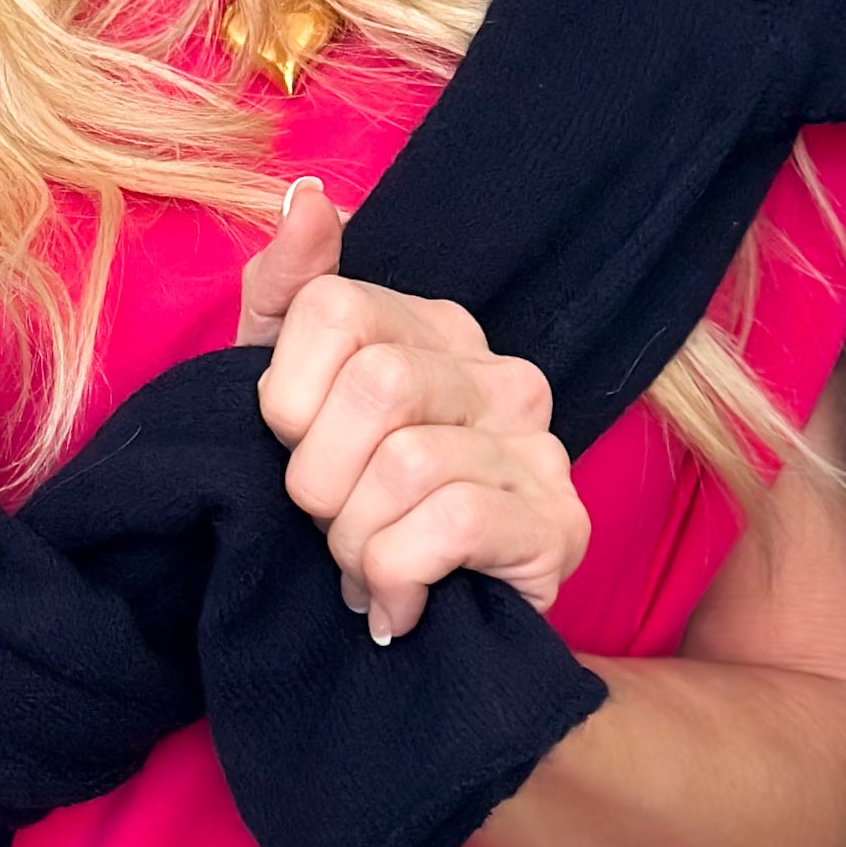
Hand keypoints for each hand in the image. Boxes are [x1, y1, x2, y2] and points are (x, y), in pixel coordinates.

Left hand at [236, 178, 589, 640]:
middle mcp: (499, 373)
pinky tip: (397, 602)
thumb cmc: (348, 511)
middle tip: (327, 523)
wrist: (419, 651)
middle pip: (375, 384)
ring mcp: (539, 447)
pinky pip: (450, 522)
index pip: (334, 305)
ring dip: (355, 541)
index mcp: (433, 329)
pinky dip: (396, 573)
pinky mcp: (559, 525)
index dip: (285, 394)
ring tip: (363, 568)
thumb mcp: (289, 400)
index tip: (293, 448)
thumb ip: (286, 292)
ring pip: (406, 463)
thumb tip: (306, 196)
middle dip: (318, 478)